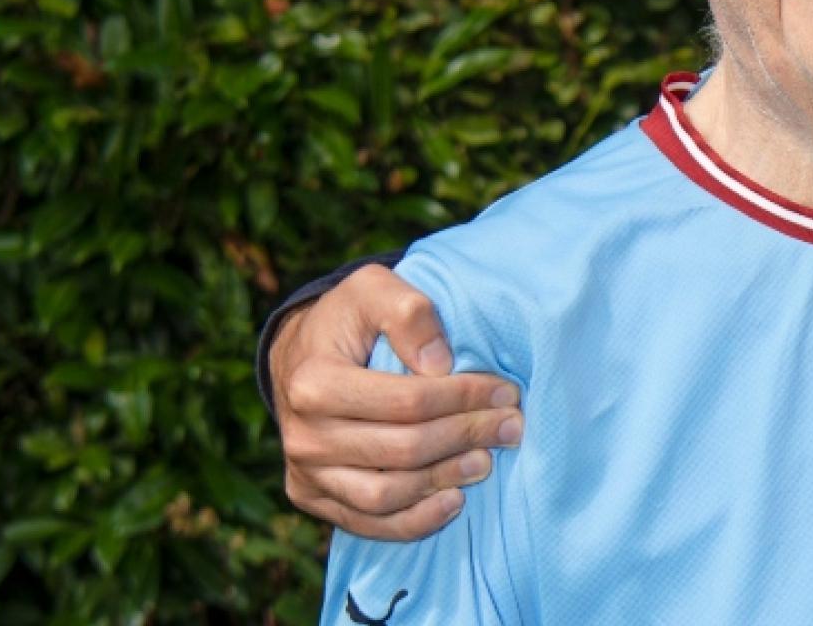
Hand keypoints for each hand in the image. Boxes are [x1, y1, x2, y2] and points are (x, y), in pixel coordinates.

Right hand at [275, 264, 522, 539]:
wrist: (301, 356)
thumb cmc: (348, 319)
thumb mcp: (374, 289)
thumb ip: (408, 312)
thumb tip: (440, 364)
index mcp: (314, 382)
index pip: (407, 401)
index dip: (464, 398)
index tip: (506, 392)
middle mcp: (303, 435)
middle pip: (402, 449)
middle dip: (466, 437)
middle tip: (511, 426)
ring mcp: (305, 471)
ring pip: (384, 495)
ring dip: (444, 481)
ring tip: (486, 462)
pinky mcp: (312, 496)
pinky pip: (366, 523)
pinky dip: (413, 521)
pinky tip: (453, 502)